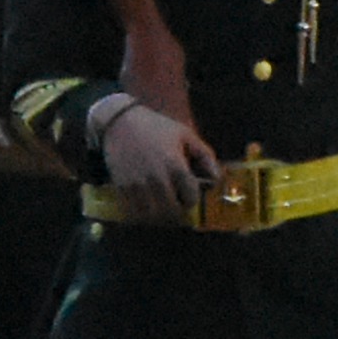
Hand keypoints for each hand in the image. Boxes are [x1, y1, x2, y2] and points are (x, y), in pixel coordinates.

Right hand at [95, 93, 215, 215]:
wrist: (119, 122)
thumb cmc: (156, 127)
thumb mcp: (185, 135)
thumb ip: (205, 156)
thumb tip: (217, 178)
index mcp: (175, 165)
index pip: (191, 198)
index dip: (192, 199)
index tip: (189, 195)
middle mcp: (157, 178)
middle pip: (172, 211)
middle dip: (177, 210)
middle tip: (176, 204)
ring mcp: (138, 185)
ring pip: (152, 216)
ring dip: (159, 216)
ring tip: (161, 207)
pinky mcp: (122, 188)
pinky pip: (134, 213)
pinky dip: (142, 214)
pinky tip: (145, 206)